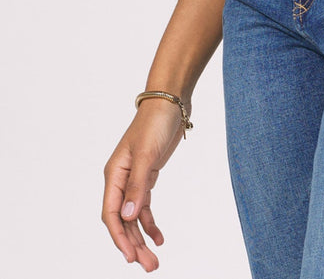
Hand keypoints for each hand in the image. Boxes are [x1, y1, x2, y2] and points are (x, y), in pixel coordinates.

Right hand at [101, 97, 187, 270]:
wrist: (170, 102)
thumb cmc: (156, 123)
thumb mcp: (147, 154)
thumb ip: (138, 185)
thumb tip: (128, 216)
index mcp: (115, 174)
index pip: (112, 214)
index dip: (119, 238)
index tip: (130, 258)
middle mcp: (120, 179)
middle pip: (123, 221)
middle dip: (133, 245)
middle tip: (149, 266)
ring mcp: (134, 179)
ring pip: (134, 217)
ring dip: (142, 239)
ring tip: (154, 260)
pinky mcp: (147, 177)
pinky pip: (145, 207)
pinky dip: (150, 224)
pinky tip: (159, 237)